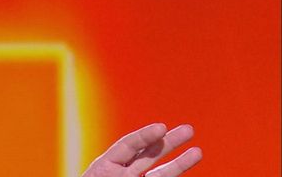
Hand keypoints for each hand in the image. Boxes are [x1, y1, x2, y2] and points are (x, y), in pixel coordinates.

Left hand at [82, 123, 201, 176]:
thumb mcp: (101, 176)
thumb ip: (115, 171)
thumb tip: (146, 144)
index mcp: (105, 167)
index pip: (128, 146)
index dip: (145, 136)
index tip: (162, 127)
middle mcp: (122, 174)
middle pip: (148, 155)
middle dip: (169, 142)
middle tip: (189, 130)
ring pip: (160, 173)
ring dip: (179, 163)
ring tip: (198, 151)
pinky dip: (173, 176)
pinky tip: (186, 165)